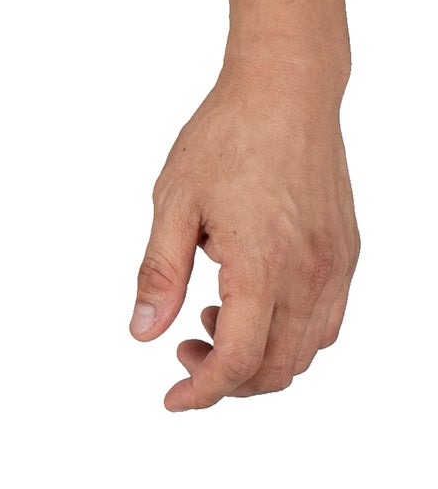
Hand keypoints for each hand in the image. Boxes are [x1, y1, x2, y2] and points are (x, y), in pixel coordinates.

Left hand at [130, 65, 356, 409]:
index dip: (203, 391)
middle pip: (277, 369)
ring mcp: (335, 265)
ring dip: (260, 359)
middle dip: (227, 379)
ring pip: (307, 351)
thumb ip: (159, 274)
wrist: (286, 90)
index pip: (239, 361)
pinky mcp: (346, 252)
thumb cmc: (226, 137)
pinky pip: (327, 320)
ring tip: (213, 318)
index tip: (172, 398)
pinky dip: (290, 334)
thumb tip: (142, 334)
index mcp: (262, 266)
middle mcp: (309, 274)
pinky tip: (252, 302)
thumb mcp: (173, 203)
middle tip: (183, 348)